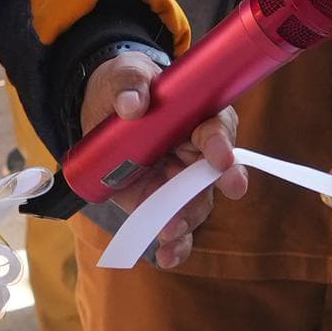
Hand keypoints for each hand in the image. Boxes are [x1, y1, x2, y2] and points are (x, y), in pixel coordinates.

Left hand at [82, 51, 240, 267]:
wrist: (102, 111)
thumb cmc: (125, 86)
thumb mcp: (125, 74)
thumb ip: (129, 83)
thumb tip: (132, 104)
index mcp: (197, 115)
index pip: (216, 128)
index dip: (220, 142)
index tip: (219, 156)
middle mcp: (197, 152)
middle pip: (216, 173)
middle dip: (222, 184)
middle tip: (229, 189)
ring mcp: (179, 181)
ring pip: (195, 205)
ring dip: (187, 219)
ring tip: (169, 230)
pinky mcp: (160, 202)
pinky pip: (175, 228)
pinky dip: (175, 245)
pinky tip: (167, 256)